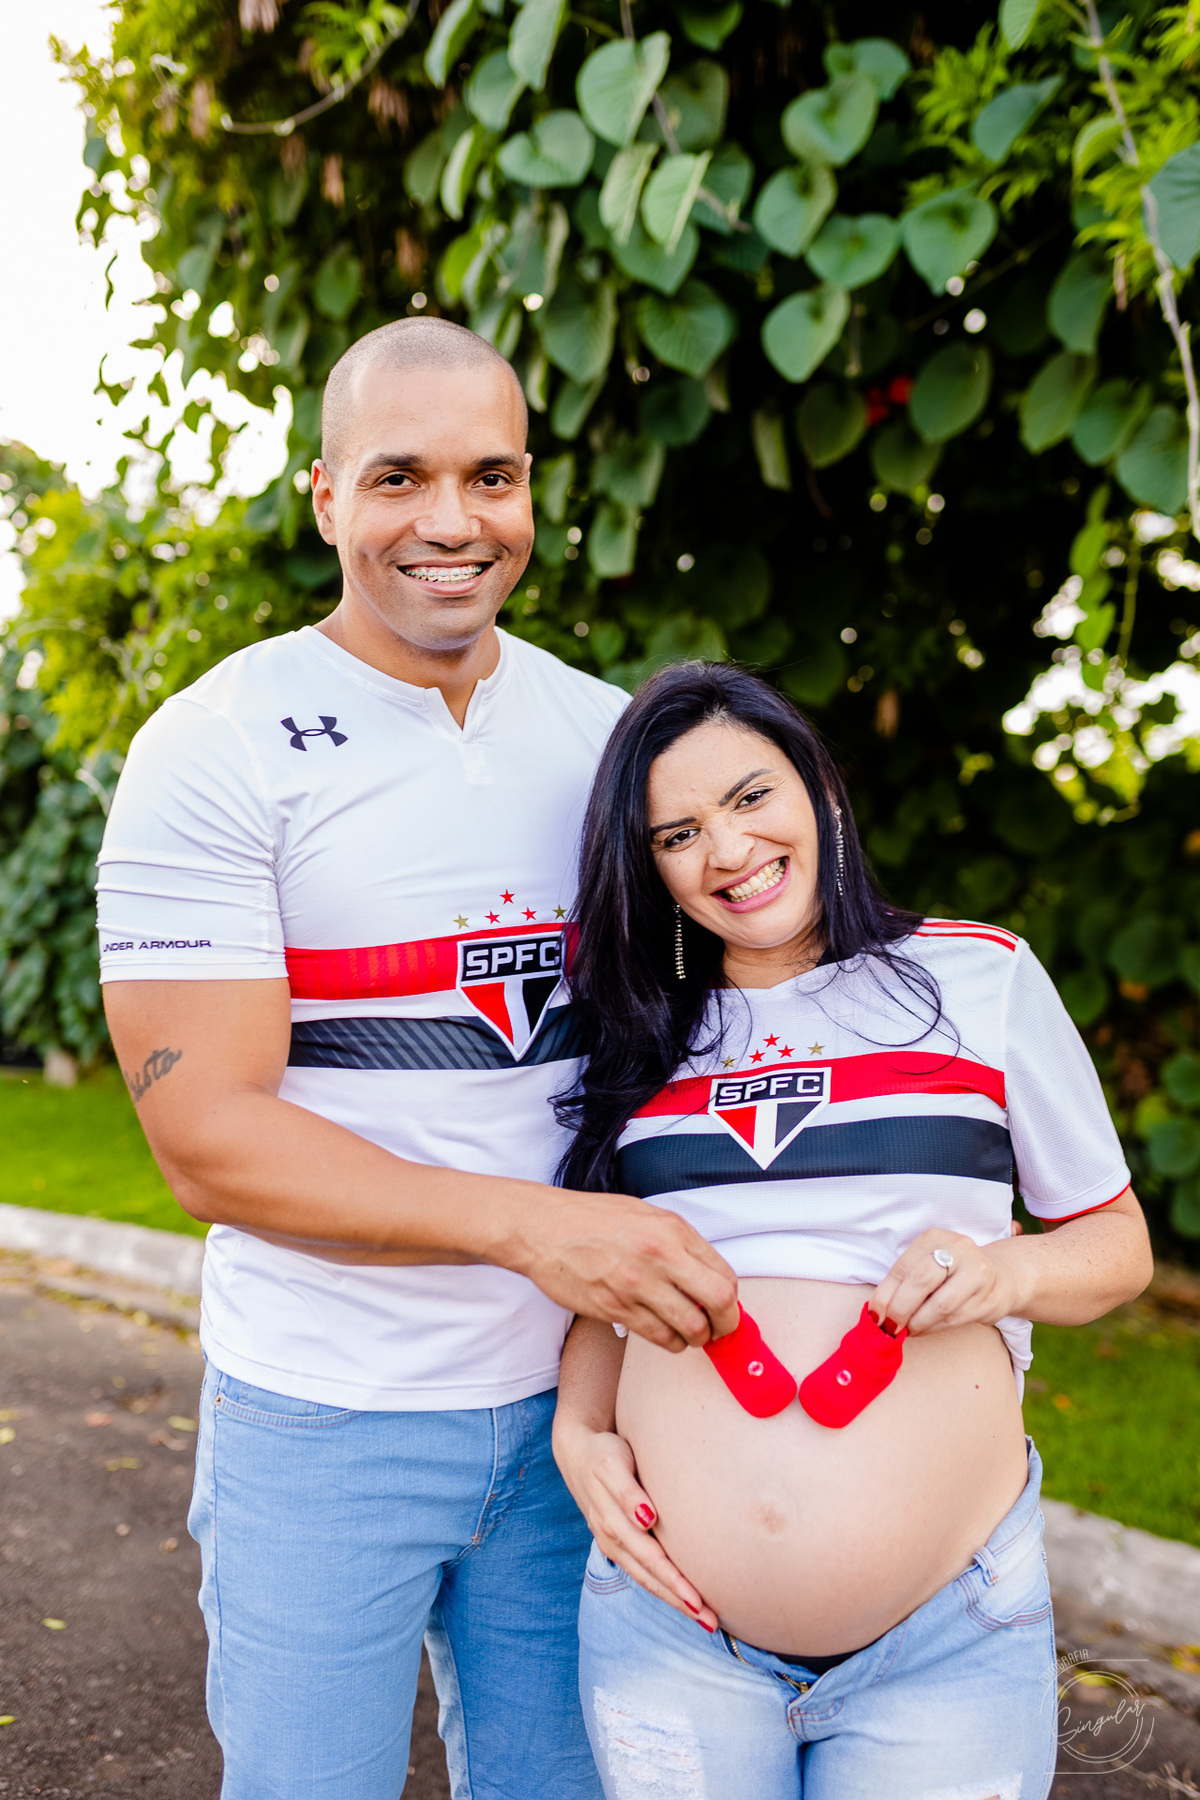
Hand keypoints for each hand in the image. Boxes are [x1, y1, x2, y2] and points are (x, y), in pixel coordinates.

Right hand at [510, 1190, 738, 1351]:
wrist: (543, 1227)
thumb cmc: (592, 1219)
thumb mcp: (646, 1215)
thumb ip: (679, 1243)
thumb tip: (708, 1276)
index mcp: (671, 1229)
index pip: (724, 1274)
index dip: (731, 1298)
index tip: (726, 1307)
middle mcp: (660, 1256)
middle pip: (719, 1302)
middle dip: (726, 1324)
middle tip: (720, 1330)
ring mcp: (637, 1284)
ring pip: (691, 1327)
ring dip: (697, 1338)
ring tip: (690, 1333)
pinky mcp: (615, 1308)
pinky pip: (659, 1337)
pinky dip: (670, 1342)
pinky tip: (666, 1335)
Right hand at [553, 1419, 718, 1630]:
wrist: (578, 1453)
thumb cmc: (604, 1454)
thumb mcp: (612, 1465)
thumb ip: (628, 1491)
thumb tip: (646, 1519)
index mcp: (614, 1524)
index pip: (652, 1561)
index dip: (675, 1583)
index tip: (698, 1602)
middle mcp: (613, 1540)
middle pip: (651, 1578)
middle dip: (680, 1601)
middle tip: (711, 1622)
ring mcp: (613, 1545)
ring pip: (646, 1579)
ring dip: (673, 1600)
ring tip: (702, 1617)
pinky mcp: (617, 1543)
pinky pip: (641, 1571)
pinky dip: (660, 1587)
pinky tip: (677, 1595)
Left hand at [869, 1228, 1022, 1337]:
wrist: (1000, 1276)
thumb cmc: (952, 1272)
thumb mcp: (927, 1263)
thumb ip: (904, 1281)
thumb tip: (877, 1310)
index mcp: (935, 1238)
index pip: (903, 1267)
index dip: (885, 1294)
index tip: (874, 1315)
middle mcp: (958, 1250)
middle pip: (921, 1282)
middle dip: (900, 1309)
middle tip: (890, 1326)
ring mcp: (977, 1273)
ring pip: (940, 1305)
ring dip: (917, 1323)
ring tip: (907, 1330)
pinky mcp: (989, 1298)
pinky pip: (955, 1318)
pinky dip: (933, 1328)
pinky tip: (924, 1329)